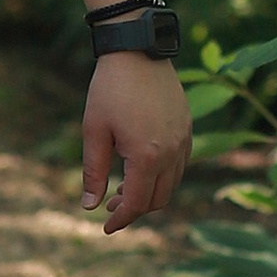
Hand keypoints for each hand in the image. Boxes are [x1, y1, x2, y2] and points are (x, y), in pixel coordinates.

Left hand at [84, 53, 191, 233]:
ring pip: (172, 184)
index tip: (105, 227)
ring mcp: (184, 140)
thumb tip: (89, 206)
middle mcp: (172, 153)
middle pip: (159, 199)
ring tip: (124, 188)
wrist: (137, 50)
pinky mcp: (187, 128)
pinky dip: (163, 175)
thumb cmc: (109, 89)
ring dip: (150, 193)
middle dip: (135, 209)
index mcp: (148, 157)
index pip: (138, 203)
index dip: (122, 219)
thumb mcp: (94, 131)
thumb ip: (93, 172)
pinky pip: (180, 164)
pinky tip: (142, 168)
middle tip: (111, 207)